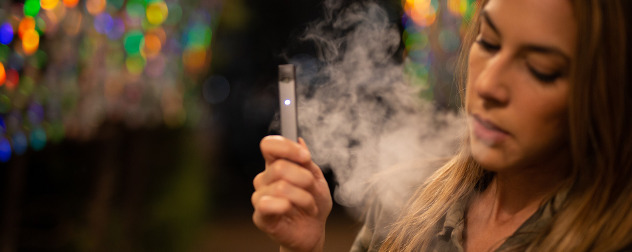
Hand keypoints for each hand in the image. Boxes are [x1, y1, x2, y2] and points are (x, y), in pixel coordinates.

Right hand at [252, 136, 331, 251]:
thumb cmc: (313, 203)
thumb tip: (299, 140)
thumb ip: (306, 162)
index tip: (305, 157)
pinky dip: (284, 205)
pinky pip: (266, 205)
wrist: (314, 230)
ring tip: (310, 205)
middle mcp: (265, 178)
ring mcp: (260, 197)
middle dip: (304, 178)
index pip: (269, 145)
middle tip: (312, 188)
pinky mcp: (260, 216)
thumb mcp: (317, 179)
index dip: (286, 147)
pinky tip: (291, 210)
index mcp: (276, 165)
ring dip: (303, 197)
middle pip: (280, 167)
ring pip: (280, 187)